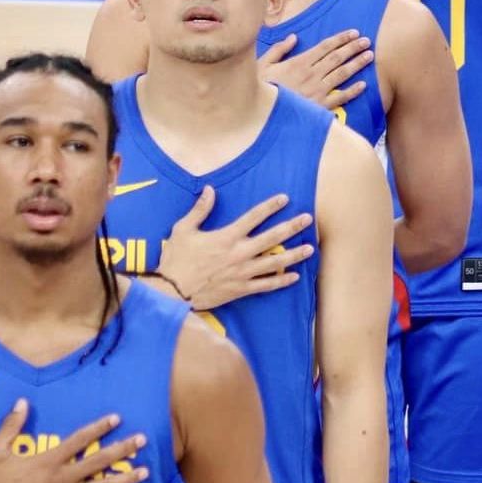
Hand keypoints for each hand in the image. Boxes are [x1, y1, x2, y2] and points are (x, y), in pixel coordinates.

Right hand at [0, 401, 146, 482]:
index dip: (99, 427)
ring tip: (145, 472)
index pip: (80, 439)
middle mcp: (63, 478)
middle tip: (143, 440)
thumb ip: (11, 426)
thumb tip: (21, 402)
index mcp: (49, 460)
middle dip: (123, 449)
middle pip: (99, 461)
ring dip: (125, 479)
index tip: (117, 418)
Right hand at [161, 186, 313, 310]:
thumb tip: (210, 189)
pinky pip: (266, 285)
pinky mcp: (241, 290)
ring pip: (274, 262)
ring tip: (310, 249)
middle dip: (292, 227)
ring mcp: (242, 273)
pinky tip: (294, 277)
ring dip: (294, 255)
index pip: (253, 217)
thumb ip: (200, 210)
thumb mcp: (183, 229)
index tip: (285, 198)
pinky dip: (281, 281)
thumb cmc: (176, 259)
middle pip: (272, 238)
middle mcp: (239, 254)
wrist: (171, 293)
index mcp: (226, 237)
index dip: (270, 206)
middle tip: (309, 219)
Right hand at [259, 30, 373, 110]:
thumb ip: (278, 50)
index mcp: (298, 63)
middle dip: (353, 48)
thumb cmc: (261, 88)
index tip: (353, 32)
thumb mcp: (263, 65)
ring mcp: (317, 91)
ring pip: (341, 74)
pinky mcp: (319, 107)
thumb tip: (293, 37)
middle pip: (336, 58)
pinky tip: (364, 85)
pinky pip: (340, 98)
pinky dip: (353, 91)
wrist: (261, 114)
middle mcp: (311, 75)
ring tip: (369, 56)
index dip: (340, 38)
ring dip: (356, 64)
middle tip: (367, 41)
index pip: (324, 47)